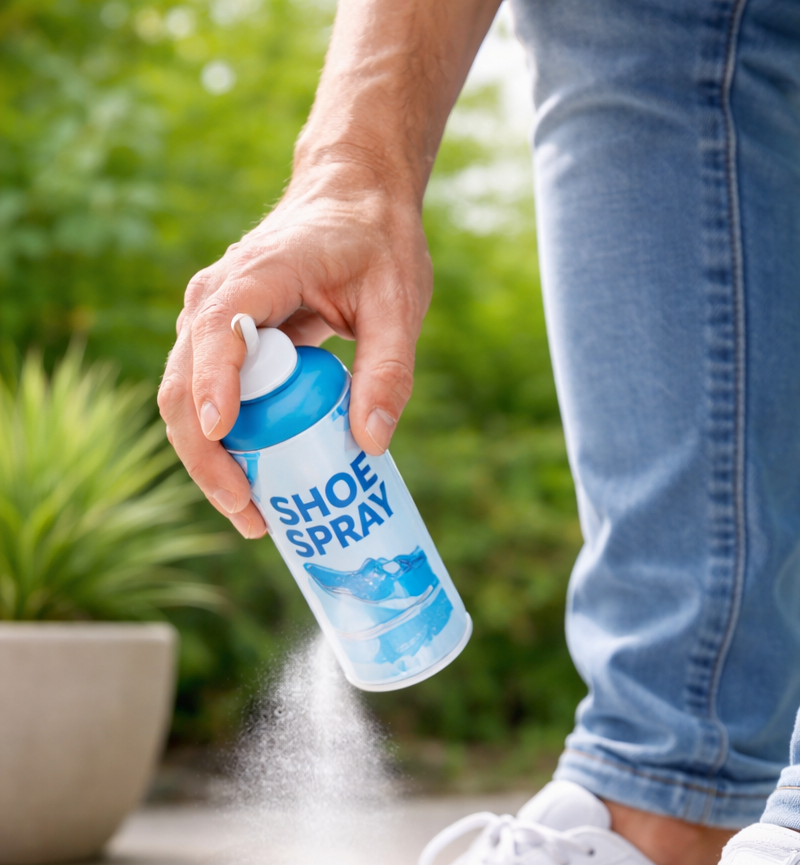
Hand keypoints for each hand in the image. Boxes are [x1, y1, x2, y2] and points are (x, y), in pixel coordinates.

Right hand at [158, 176, 431, 538]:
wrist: (351, 196)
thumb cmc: (376, 241)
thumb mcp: (400, 302)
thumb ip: (389, 369)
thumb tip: (371, 444)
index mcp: (258, 274)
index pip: (217, 330)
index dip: (214, 384)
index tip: (224, 434)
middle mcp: (215, 297)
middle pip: (184, 384)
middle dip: (207, 456)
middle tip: (251, 515)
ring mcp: (209, 321)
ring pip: (184, 400)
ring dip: (209, 462)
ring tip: (254, 516)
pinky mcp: (219, 344)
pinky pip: (206, 401)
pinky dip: (222, 447)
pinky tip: (255, 486)